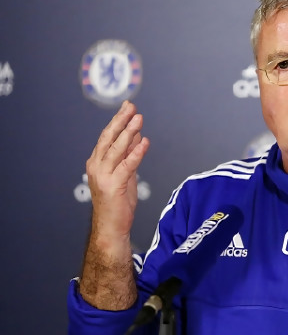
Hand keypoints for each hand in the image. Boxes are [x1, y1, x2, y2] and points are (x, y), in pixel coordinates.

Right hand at [86, 100, 149, 240]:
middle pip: (109, 138)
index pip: (107, 136)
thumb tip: (136, 135)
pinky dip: (136, 152)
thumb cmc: (117, 203)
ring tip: (138, 119)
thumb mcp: (125, 173)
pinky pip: (127, 165)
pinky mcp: (113, 185)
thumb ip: (129, 155)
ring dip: (128, 132)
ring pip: (116, 149)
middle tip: (132, 107)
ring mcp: (103, 176)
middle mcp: (97, 167)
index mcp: (97, 162)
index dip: (118, 121)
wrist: (111, 227)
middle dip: (121, 121)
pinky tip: (144, 142)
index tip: (128, 107)